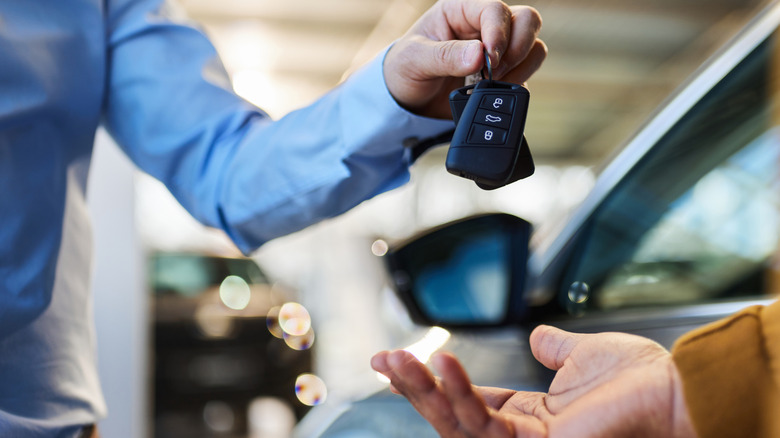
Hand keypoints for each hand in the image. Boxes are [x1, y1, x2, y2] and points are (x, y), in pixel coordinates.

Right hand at [371, 325, 696, 436]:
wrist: (675, 390)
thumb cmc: (641, 379)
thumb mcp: (584, 354)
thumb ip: (555, 347)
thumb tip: (539, 335)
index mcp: (530, 416)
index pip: (466, 402)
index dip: (430, 381)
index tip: (394, 357)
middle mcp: (522, 436)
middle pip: (452, 418)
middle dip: (414, 390)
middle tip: (384, 359)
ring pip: (458, 426)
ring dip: (425, 391)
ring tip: (401, 359)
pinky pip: (485, 425)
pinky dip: (461, 393)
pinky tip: (443, 365)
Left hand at [383, 0, 546, 118]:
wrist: (407, 100)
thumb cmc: (405, 69)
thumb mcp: (414, 60)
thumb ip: (445, 56)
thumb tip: (479, 55)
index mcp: (460, 10)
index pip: (495, 9)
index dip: (498, 33)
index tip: (489, 60)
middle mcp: (484, 25)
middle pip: (526, 20)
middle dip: (517, 48)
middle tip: (494, 71)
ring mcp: (499, 49)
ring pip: (533, 47)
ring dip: (518, 68)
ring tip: (490, 83)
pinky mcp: (505, 73)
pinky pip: (527, 73)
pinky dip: (516, 84)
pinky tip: (492, 92)